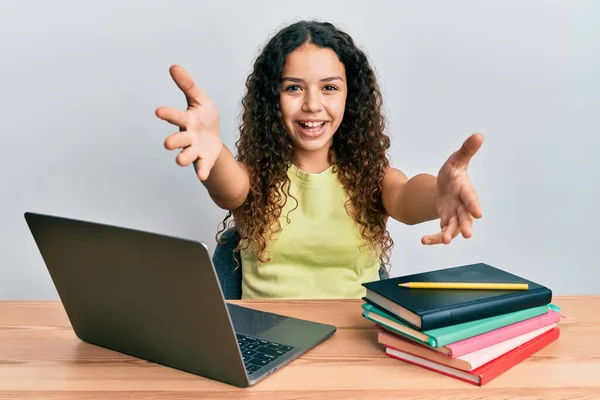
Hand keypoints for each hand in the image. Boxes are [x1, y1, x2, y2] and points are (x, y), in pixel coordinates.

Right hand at [155, 65, 221, 180]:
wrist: (214, 138)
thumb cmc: (204, 118)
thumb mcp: (200, 99)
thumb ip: (188, 85)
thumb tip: (173, 66)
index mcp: (186, 120)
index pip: (176, 115)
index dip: (168, 114)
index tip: (158, 111)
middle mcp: (188, 136)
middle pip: (179, 139)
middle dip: (173, 141)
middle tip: (168, 143)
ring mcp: (195, 149)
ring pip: (187, 155)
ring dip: (184, 157)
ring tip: (179, 160)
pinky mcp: (204, 160)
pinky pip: (202, 166)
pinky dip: (202, 171)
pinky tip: (202, 176)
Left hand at [422, 133, 483, 244]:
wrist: (445, 187)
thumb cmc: (453, 173)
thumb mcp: (456, 161)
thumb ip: (466, 150)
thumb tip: (479, 135)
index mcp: (465, 191)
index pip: (471, 198)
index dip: (474, 205)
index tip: (478, 213)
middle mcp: (463, 207)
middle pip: (466, 217)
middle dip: (466, 225)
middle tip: (468, 235)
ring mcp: (454, 217)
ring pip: (454, 228)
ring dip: (449, 234)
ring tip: (444, 240)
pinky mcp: (446, 223)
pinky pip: (441, 233)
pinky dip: (433, 239)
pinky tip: (423, 241)